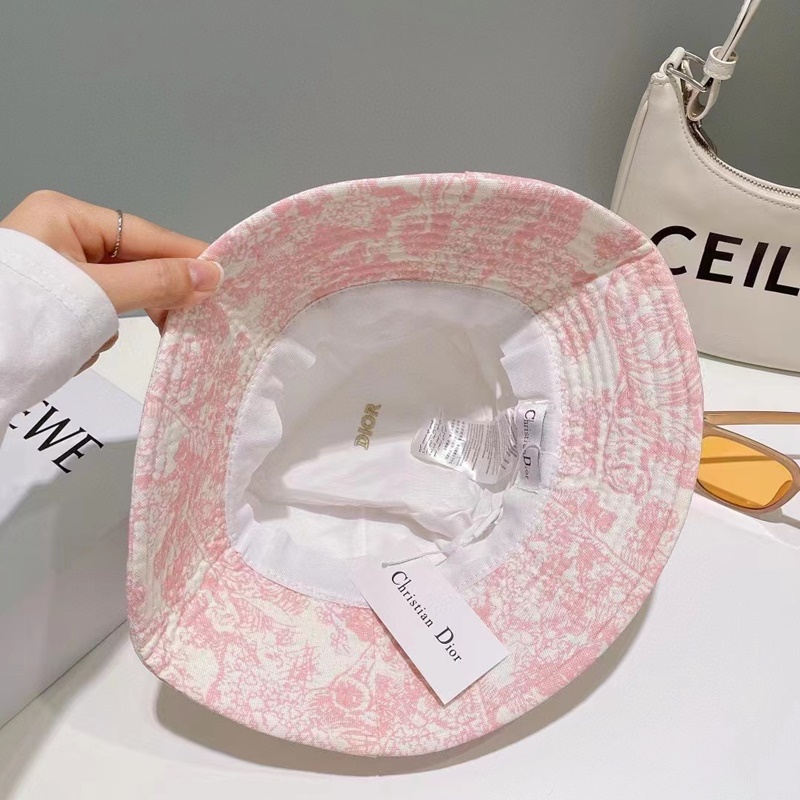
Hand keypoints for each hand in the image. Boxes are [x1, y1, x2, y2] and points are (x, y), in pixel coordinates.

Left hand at [1, 190, 222, 336]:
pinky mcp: (50, 307)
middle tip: (187, 318)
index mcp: (64, 218)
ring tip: (88, 339)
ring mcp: (53, 275)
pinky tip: (71, 348)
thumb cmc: (22, 318)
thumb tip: (211, 275)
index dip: (185, 256)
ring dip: (107, 324)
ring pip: (113, 297)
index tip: (223, 274)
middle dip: (146, 296)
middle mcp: (58, 239)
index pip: (144, 235)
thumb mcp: (97, 297)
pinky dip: (89, 337)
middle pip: (131, 266)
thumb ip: (157, 284)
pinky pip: (92, 317)